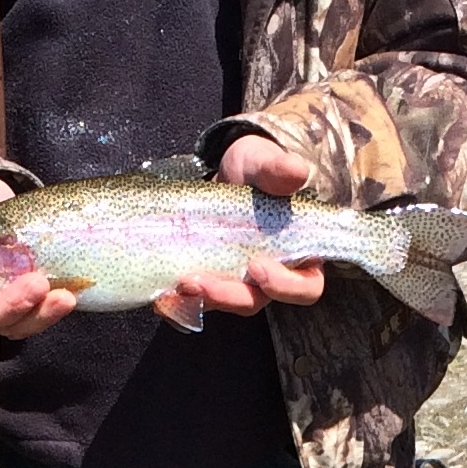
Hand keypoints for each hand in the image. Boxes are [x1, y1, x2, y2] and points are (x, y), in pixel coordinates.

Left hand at [192, 135, 325, 313]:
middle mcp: (270, 276)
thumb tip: (296, 171)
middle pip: (256, 301)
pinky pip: (195, 300)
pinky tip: (161, 296)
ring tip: (178, 285)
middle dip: (228, 297)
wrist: (223, 169)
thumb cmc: (256, 169)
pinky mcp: (208, 279)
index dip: (285, 286)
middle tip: (201, 282)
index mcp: (298, 254)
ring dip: (201, 299)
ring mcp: (237, 280)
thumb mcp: (265, 163)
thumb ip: (279, 170)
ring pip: (224, 304)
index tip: (257, 266)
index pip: (305, 287)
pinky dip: (178, 302)